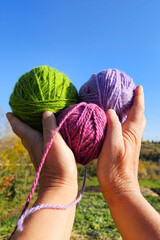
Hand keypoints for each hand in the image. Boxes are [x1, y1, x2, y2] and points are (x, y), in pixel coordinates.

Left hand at [6, 111, 77, 202]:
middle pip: (23, 132)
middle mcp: (32, 146)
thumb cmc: (57, 164)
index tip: (9, 112)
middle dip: (21, 121)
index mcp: (32, 140)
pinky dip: (40, 134)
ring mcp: (39, 152)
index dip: (13, 118)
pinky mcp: (46, 157)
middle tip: (24, 112)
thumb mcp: (54, 142)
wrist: (61, 187)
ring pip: (31, 137)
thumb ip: (50, 127)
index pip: (18, 126)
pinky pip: (40, 141)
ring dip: (31, 128)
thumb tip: (46, 112)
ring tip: (36, 120)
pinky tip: (49, 133)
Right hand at [97, 85, 145, 201]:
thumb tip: (110, 110)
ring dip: (132, 112)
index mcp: (131, 133)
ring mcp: (130, 143)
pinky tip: (116, 123)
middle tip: (131, 94)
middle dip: (137, 104)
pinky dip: (125, 121)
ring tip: (125, 105)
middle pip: (139, 116)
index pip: (137, 111)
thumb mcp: (112, 146)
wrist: (120, 188)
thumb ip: (113, 127)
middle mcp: (133, 136)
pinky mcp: (125, 148)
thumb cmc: (114, 169)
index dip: (138, 98)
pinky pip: (127, 130)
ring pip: (134, 123)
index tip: (138, 87)